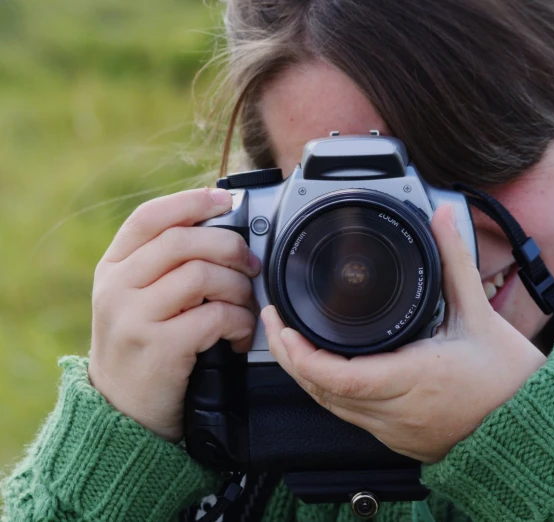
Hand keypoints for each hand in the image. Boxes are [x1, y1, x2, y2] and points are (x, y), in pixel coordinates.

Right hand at [88, 188, 261, 440]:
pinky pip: (214, 316)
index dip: (191, 201)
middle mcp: (118, 287)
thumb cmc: (143, 348)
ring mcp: (134, 317)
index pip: (149, 217)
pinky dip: (238, 322)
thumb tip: (224, 230)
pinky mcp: (158, 347)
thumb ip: (167, 266)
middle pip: (183, 240)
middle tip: (251, 266)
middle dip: (230, 247)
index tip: (226, 200)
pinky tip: (238, 335)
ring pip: (201, 274)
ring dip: (237, 288)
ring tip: (244, 306)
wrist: (122, 412)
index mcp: (114, 268)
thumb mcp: (138, 300)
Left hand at [261, 204, 546, 462]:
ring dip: (307, 376)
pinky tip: (329, 371)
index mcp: (412, 378)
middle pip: (320, 392)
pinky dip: (332, 393)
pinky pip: (352, 418)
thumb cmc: (510, 380)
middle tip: (276, 324)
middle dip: (289, 358)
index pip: (334, 376)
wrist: (532, 428)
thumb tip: (443, 220)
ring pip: (331, 408)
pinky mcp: (400, 439)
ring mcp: (395, 430)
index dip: (298, 352)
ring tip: (294, 342)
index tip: (283, 324)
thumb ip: (455, 263)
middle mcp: (396, 411)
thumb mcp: (479, 315)